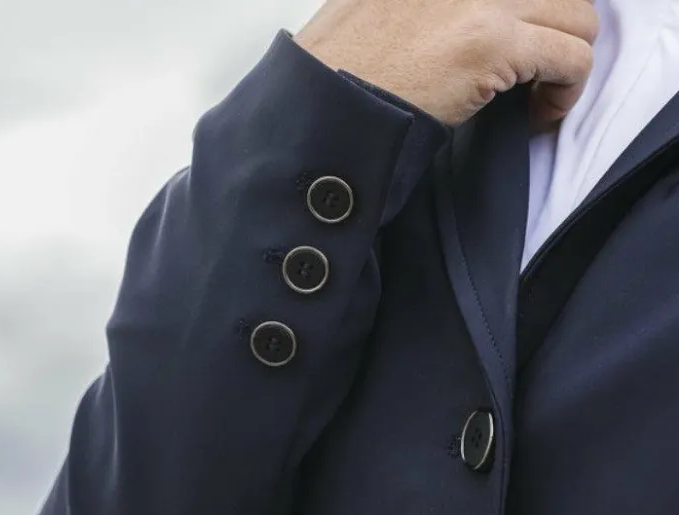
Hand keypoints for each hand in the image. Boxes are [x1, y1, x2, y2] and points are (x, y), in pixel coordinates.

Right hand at [293, 0, 598, 129]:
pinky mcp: (493, 42)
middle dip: (561, 31)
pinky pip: (572, 59)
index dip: (535, 11)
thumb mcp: (384, 1)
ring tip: (537, 98)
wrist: (326, 102)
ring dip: (567, 63)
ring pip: (579, 19)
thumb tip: (471, 16)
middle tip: (540, 69)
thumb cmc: (344, 66)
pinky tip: (539, 113)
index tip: (529, 38)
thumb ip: (434, 0)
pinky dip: (566, 93)